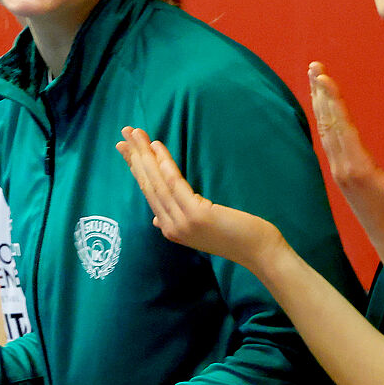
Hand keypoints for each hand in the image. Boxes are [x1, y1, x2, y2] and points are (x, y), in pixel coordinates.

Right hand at [118, 127, 283, 267]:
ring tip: (136, 134)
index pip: (148, 193)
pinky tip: (157, 149)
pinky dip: (165, 165)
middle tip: (125, 132)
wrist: (259, 252)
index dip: (136, 169)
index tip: (125, 148)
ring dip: (145, 155)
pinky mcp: (196, 215)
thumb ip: (177, 221)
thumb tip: (156, 219)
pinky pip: (175, 185)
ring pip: (157, 183)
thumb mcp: (201, 230)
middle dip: (135, 157)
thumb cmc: (236, 237)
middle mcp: (171, 227)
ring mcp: (182, 222)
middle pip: (148, 185)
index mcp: (171, 229)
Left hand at [309, 63, 383, 259]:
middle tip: (314, 67)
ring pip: (325, 131)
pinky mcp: (342, 177)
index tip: (324, 76)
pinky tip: (324, 111)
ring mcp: (340, 173)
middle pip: (328, 123)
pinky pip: (329, 142)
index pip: (342, 126)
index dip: (332, 99)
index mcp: (358, 169)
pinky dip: (325, 121)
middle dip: (320, 94)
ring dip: (320, 104)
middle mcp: (343, 169)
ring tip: (315, 80)